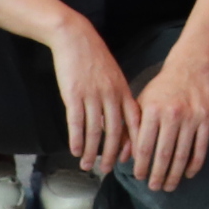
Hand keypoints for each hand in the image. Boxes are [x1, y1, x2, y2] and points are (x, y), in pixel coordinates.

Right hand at [48, 15, 140, 176]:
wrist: (76, 38)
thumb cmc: (95, 58)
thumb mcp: (113, 77)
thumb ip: (118, 98)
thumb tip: (119, 123)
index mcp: (123, 91)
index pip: (134, 122)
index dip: (133, 143)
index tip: (130, 160)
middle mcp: (111, 95)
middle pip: (115, 132)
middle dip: (111, 155)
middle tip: (107, 170)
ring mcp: (92, 95)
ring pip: (95, 131)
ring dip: (91, 152)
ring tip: (88, 165)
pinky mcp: (74, 95)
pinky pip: (76, 123)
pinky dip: (77, 140)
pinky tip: (75, 151)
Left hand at [127, 47, 208, 196]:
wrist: (189, 68)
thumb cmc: (161, 88)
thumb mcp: (141, 104)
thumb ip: (130, 130)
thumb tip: (123, 157)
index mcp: (153, 111)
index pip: (145, 146)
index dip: (142, 165)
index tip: (140, 177)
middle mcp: (172, 114)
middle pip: (164, 154)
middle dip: (158, 175)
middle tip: (154, 188)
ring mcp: (191, 117)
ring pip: (183, 154)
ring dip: (175, 174)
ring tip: (169, 185)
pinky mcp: (206, 118)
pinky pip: (201, 146)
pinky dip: (195, 163)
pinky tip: (189, 174)